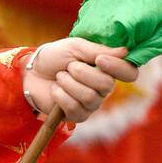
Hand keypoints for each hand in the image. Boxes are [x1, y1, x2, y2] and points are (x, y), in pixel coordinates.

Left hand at [23, 38, 138, 122]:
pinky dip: (60, 95)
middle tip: (69, 67)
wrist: (32, 72)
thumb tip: (125, 51)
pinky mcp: (78, 115)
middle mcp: (104, 88)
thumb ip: (99, 50)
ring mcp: (92, 103)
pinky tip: (56, 90)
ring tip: (60, 77)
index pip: (129, 73)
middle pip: (107, 85)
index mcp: (107, 69)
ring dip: (68, 83)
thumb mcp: (75, 47)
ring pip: (89, 97)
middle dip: (82, 73)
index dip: (118, 68)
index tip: (100, 60)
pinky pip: (74, 107)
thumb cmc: (55, 57)